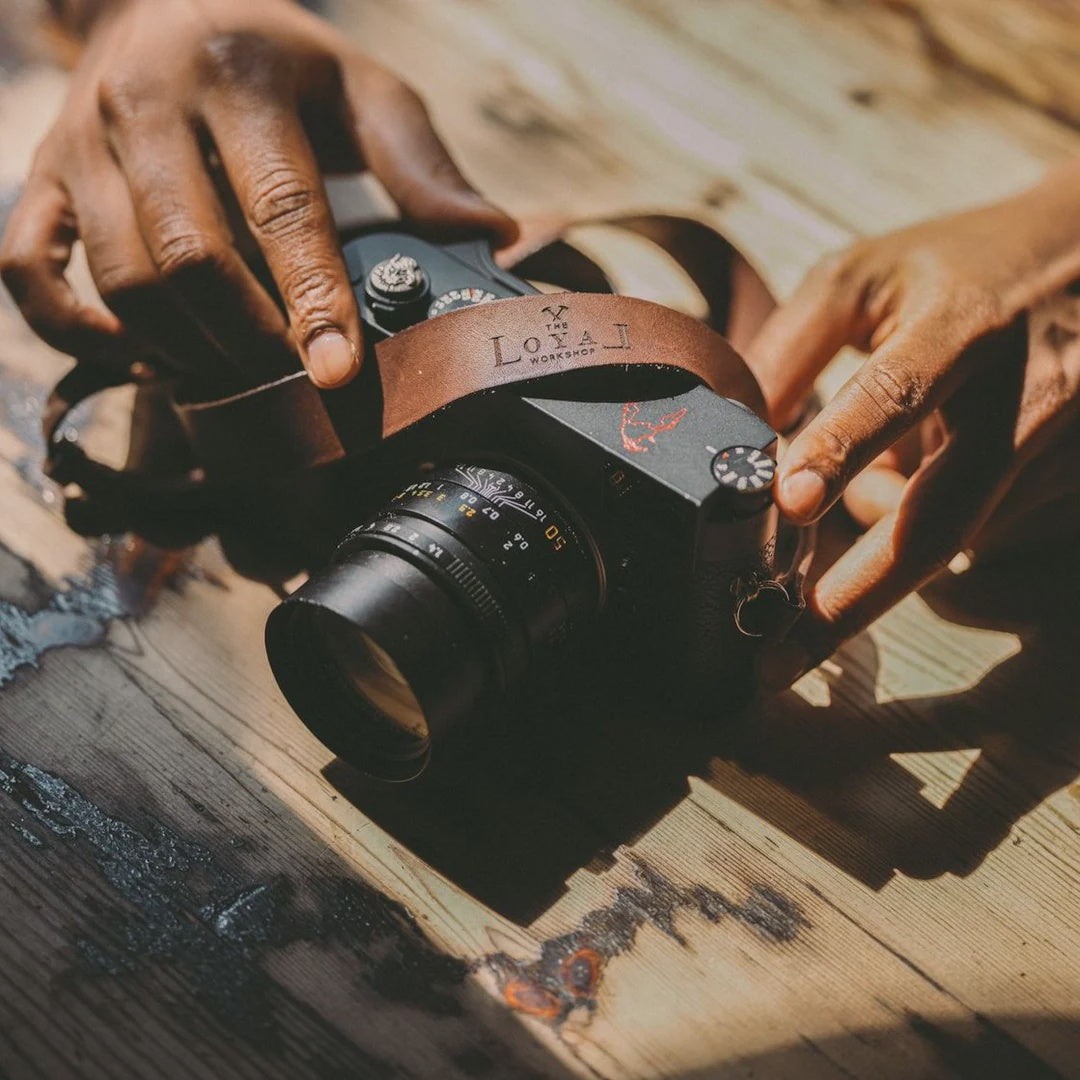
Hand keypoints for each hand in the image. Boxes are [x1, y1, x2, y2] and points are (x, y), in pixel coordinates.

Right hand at [0, 0, 515, 390]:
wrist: (163, 0)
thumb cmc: (278, 62)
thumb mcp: (361, 88)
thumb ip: (418, 163)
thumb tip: (492, 238)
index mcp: (238, 76)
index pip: (281, 208)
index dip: (313, 301)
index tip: (341, 375)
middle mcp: (145, 102)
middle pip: (190, 259)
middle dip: (250, 341)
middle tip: (295, 383)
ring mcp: (80, 143)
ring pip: (122, 280)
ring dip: (186, 348)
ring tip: (240, 374)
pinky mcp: (42, 179)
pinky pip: (29, 273)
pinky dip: (81, 332)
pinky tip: (144, 354)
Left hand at [746, 164, 1079, 687]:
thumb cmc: (955, 267)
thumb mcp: (862, 280)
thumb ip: (790, 350)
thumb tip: (729, 434)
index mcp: (962, 324)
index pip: (897, 392)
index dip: (841, 449)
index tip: (789, 504)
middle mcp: (1030, 390)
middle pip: (942, 517)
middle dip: (855, 595)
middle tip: (776, 660)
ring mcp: (1069, 442)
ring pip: (953, 535)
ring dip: (888, 525)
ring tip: (854, 474)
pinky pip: (986, 532)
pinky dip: (936, 520)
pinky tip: (929, 466)